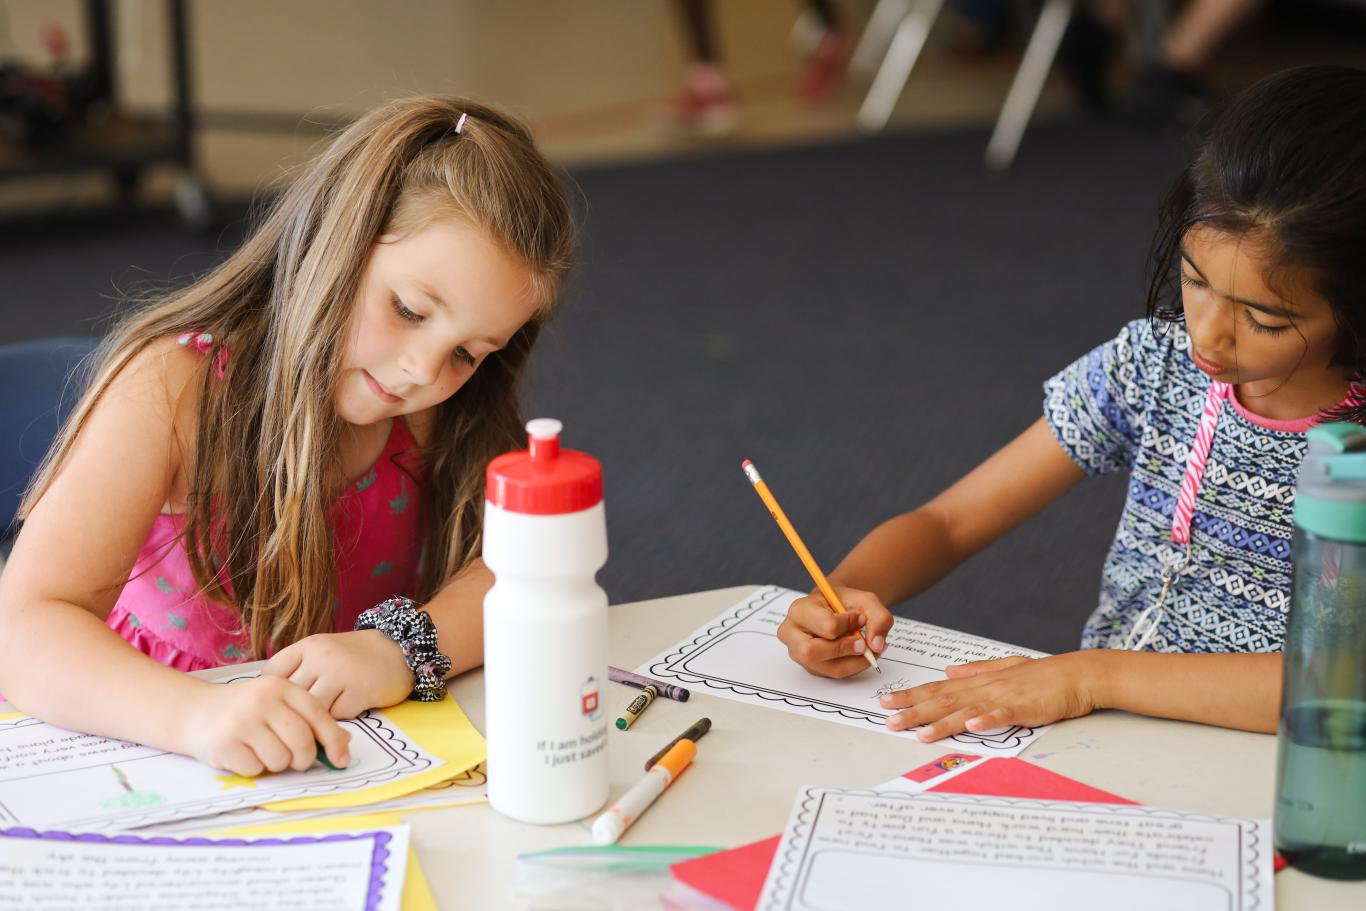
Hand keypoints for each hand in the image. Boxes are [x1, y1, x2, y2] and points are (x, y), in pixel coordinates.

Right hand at [179, 675, 351, 775]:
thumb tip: (344, 744)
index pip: (318, 717)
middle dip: (302, 759)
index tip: (342, 760)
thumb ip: (309, 718)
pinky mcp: (224, 744)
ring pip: (280, 760)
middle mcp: (263, 700)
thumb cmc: (245, 709)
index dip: (334, 742)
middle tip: (293, 759)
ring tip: (260, 749)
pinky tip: (242, 753)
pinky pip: (256, 770)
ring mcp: (242, 722)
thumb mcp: (277, 702)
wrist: (194, 710)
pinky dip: (253, 768)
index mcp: (282, 686)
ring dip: (275, 764)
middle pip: (302, 744)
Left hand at [263, 629, 412, 719]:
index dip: (273, 691)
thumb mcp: (323, 651)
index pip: (273, 672)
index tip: (280, 701)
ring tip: (326, 712)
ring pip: (311, 708)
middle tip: (301, 716)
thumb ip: (299, 669)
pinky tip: (348, 707)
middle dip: (294, 708)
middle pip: (291, 695)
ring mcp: (341, 674)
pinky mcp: (359, 692)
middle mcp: (322, 657)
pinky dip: (339, 717)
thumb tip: (271, 700)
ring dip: (317, 716)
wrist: (399, 650)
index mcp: (309, 645)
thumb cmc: (355, 656)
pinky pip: (336, 715)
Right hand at [777, 586, 894, 677]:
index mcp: (799, 610)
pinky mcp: (810, 667)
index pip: (824, 625)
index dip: (848, 624)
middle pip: (812, 652)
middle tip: (863, 643)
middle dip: (845, 649)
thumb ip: (878, 617)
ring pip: (827, 667)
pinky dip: (852, 666)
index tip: (860, 618)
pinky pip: (834, 674)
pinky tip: (858, 653)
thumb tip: (877, 645)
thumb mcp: (866, 600)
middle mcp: (791, 633)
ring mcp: (798, 653)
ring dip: (854, 661)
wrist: (837, 608)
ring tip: (866, 648)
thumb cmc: (845, 603)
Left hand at [879, 652, 1099, 740]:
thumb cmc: (1044, 675)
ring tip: (917, 732)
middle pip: (943, 700)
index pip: (938, 689)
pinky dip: (986, 720)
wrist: (1079, 674)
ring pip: (966, 711)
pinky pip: (1003, 716)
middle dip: (913, 710)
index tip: (887, 701)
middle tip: (887, 720)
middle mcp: (986, 689)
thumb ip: (977, 670)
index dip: (912, 695)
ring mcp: (1005, 698)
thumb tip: (949, 671)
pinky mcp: (1025, 709)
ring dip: (941, 722)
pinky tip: (970, 726)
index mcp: (981, 682)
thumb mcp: (1006, 668)